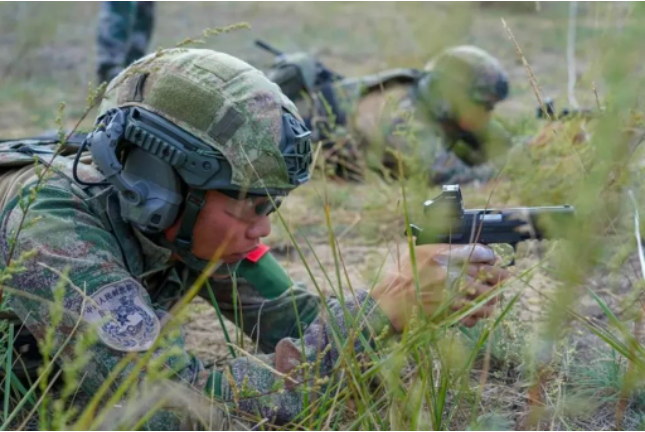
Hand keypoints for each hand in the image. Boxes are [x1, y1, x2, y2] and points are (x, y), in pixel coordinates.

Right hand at [370, 244, 509, 331]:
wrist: (390, 302)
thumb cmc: (402, 276)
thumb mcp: (420, 253)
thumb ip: (442, 250)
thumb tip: (466, 252)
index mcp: (445, 256)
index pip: (480, 252)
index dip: (490, 255)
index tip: (492, 258)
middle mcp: (453, 274)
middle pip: (491, 274)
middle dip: (501, 276)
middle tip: (504, 278)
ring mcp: (455, 295)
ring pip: (488, 297)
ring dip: (493, 297)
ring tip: (493, 297)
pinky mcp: (452, 313)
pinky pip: (476, 315)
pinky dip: (479, 314)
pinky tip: (476, 312)